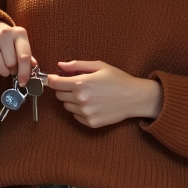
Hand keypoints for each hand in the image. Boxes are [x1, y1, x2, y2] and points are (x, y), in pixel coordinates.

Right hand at [0, 18, 34, 84]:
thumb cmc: (8, 41)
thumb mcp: (20, 44)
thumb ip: (28, 57)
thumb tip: (33, 69)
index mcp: (19, 32)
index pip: (23, 56)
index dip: (24, 72)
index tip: (23, 82)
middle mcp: (4, 34)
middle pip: (11, 63)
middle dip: (13, 69)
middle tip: (11, 66)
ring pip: (0, 67)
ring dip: (3, 71)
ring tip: (3, 64)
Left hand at [48, 60, 162, 128]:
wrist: (135, 97)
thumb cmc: (118, 79)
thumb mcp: (99, 66)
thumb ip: (77, 65)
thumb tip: (60, 65)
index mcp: (81, 83)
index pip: (54, 83)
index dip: (52, 79)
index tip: (54, 78)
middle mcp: (81, 99)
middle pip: (59, 95)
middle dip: (64, 88)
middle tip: (76, 84)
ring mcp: (86, 113)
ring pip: (66, 106)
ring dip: (72, 100)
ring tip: (87, 94)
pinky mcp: (91, 123)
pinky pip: (76, 116)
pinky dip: (80, 110)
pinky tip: (92, 104)